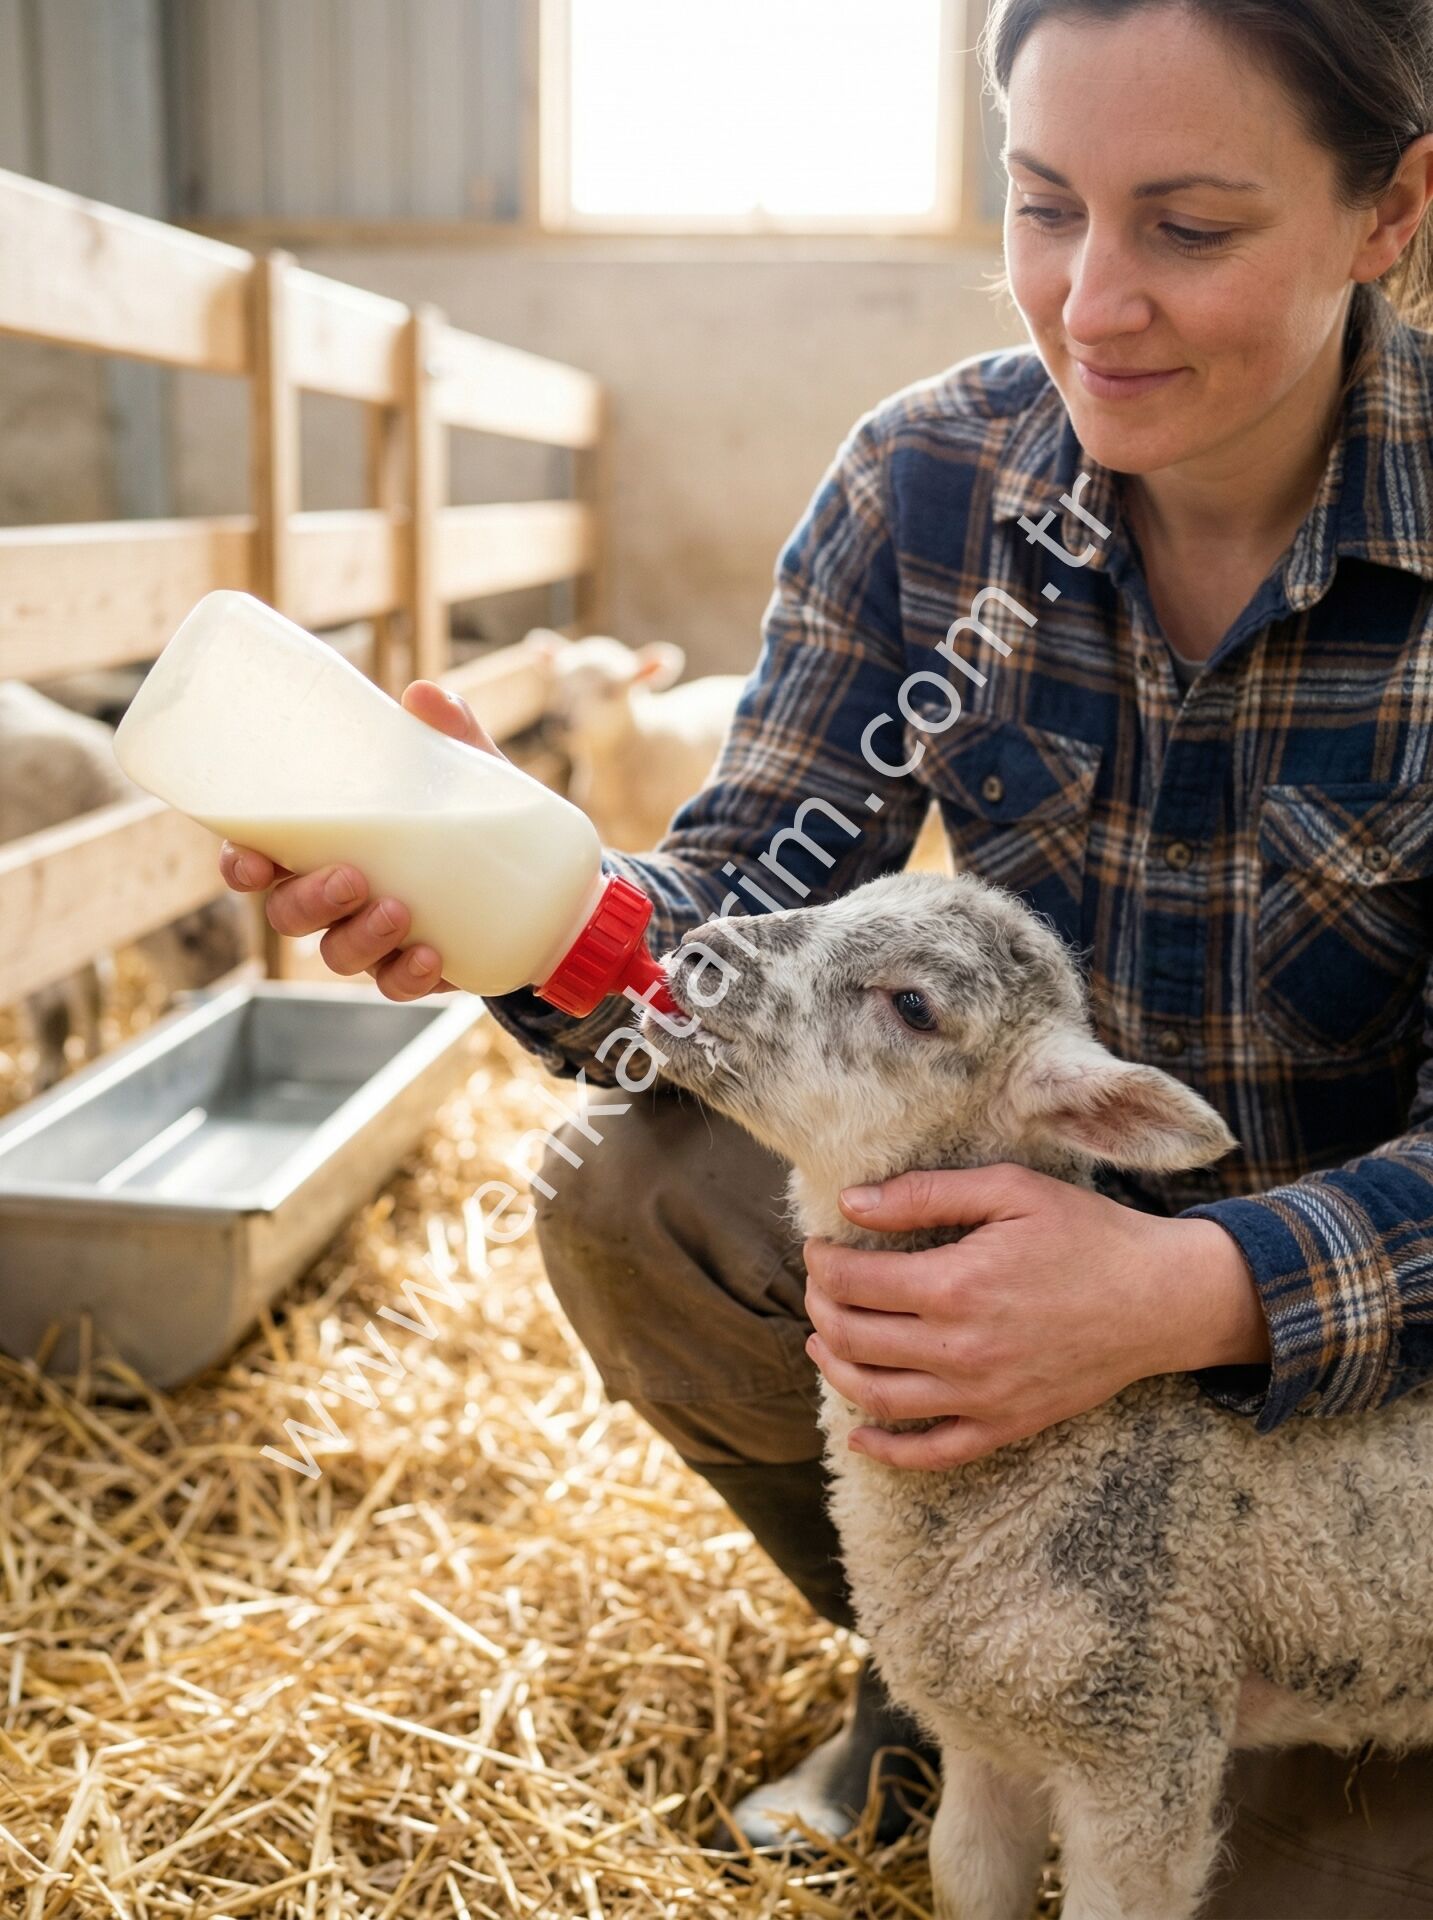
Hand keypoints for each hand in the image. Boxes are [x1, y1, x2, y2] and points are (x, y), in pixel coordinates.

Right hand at [219, 680, 504, 1001]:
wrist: (542, 881)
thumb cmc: (473, 812)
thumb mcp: (464, 768)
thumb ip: (447, 732)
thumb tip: (423, 696)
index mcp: (325, 841)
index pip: (258, 858)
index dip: (239, 864)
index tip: (250, 862)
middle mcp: (336, 895)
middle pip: (287, 912)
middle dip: (307, 900)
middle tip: (351, 878)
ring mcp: (371, 937)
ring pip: (335, 953)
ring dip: (358, 937)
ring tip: (400, 912)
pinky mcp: (411, 968)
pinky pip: (393, 984)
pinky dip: (406, 975)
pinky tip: (431, 955)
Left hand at [802, 1162, 1268, 1470]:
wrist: (1160, 1299)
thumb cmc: (1087, 1234)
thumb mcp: (1010, 1190)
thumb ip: (926, 1194)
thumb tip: (851, 1205)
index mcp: (955, 1285)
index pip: (852, 1282)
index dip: (822, 1262)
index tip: (820, 1246)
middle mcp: (959, 1350)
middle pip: (851, 1338)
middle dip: (820, 1307)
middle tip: (821, 1285)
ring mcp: (981, 1396)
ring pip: (876, 1397)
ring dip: (834, 1369)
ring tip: (823, 1340)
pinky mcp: (1006, 1426)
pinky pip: (933, 1454)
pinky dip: (886, 1452)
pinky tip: (858, 1437)